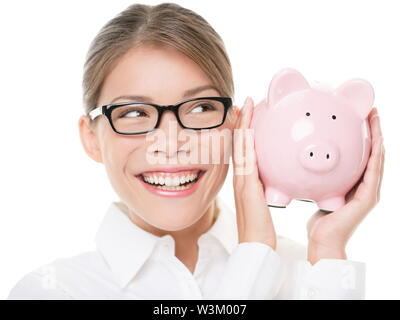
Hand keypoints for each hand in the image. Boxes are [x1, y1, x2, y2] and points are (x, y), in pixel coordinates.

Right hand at [232, 97, 276, 248]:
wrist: (255, 243)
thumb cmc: (260, 225)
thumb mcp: (264, 201)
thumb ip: (267, 186)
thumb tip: (275, 174)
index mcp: (245, 179)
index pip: (243, 149)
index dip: (244, 130)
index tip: (247, 113)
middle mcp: (240, 177)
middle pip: (238, 143)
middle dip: (240, 122)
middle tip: (243, 103)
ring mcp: (241, 180)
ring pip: (239, 147)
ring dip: (242, 126)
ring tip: (244, 107)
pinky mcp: (246, 186)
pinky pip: (245, 160)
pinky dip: (245, 143)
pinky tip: (249, 129)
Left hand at [307, 107, 384, 263]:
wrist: (323, 241)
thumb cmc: (319, 221)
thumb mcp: (318, 193)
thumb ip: (318, 180)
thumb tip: (305, 163)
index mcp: (354, 184)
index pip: (360, 155)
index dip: (362, 136)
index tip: (358, 117)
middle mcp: (364, 186)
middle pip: (372, 153)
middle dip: (373, 131)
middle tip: (370, 111)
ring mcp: (369, 192)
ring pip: (377, 159)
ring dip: (378, 138)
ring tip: (376, 118)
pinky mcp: (368, 198)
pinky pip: (373, 173)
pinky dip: (377, 156)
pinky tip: (377, 141)